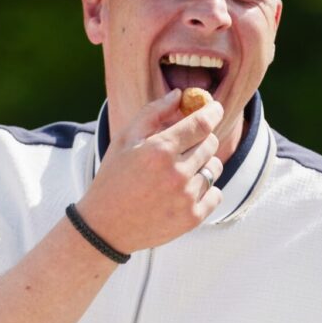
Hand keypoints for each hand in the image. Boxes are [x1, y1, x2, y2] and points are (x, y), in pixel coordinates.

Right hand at [78, 89, 223, 253]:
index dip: (213, 112)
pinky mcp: (192, 218)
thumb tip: (180, 95)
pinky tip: (186, 192)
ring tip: (181, 172)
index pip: (202, 124)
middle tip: (185, 146)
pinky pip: (216, 194)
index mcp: (159, 150)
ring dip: (203, 165)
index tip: (215, 108)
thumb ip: (153, 113)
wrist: (105, 227)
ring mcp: (186, 198)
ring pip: (214, 168)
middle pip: (210, 144)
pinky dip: (206, 190)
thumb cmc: (113, 179)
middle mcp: (177, 173)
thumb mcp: (125, 140)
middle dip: (202, 139)